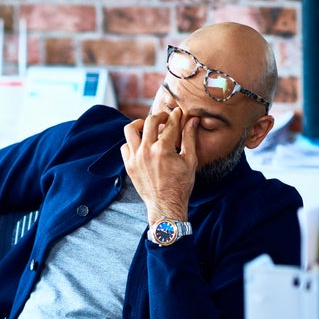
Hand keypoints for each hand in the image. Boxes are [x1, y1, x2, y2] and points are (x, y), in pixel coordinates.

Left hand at [121, 108, 198, 225]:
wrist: (165, 205)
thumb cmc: (181, 185)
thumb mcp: (190, 161)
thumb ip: (189, 138)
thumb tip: (193, 120)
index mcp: (163, 149)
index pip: (170, 124)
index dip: (176, 116)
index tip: (178, 112)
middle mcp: (146, 151)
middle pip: (149, 121)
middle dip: (159, 116)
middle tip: (165, 118)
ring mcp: (135, 158)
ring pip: (130, 129)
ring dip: (140, 124)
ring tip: (147, 127)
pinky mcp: (128, 165)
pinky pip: (125, 146)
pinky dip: (132, 142)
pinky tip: (141, 145)